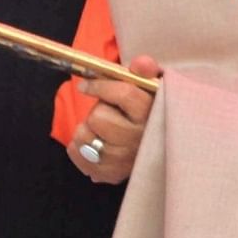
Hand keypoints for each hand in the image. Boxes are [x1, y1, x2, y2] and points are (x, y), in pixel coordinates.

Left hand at [68, 55, 160, 184]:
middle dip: (98, 110)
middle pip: (99, 117)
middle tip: (107, 111)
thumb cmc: (149, 110)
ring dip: (87, 129)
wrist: (159, 146)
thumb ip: (146, 71)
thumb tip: (140, 63)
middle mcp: (139, 140)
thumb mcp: (152, 86)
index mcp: (151, 114)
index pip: (124, 94)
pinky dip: (78, 147)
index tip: (85, 85)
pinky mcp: (111, 174)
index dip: (100, 87)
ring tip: (101, 129)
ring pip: (85, 137)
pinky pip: (78, 155)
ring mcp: (124, 160)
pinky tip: (91, 143)